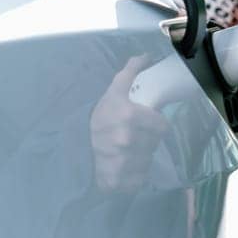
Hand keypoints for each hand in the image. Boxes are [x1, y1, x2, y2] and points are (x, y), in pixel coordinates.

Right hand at [89, 56, 170, 190]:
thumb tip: (147, 55)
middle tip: (136, 136)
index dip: (157, 124)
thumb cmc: (99, 116)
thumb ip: (130, 73)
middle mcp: (127, 142)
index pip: (163, 127)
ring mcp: (123, 164)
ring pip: (148, 160)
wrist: (74, 145)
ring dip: (142, 156)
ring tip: (129, 150)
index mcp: (129, 117)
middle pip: (155, 143)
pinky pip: (139, 179)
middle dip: (148, 139)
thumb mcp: (113, 92)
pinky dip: (135, 176)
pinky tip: (125, 167)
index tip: (148, 124)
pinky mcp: (119, 182)